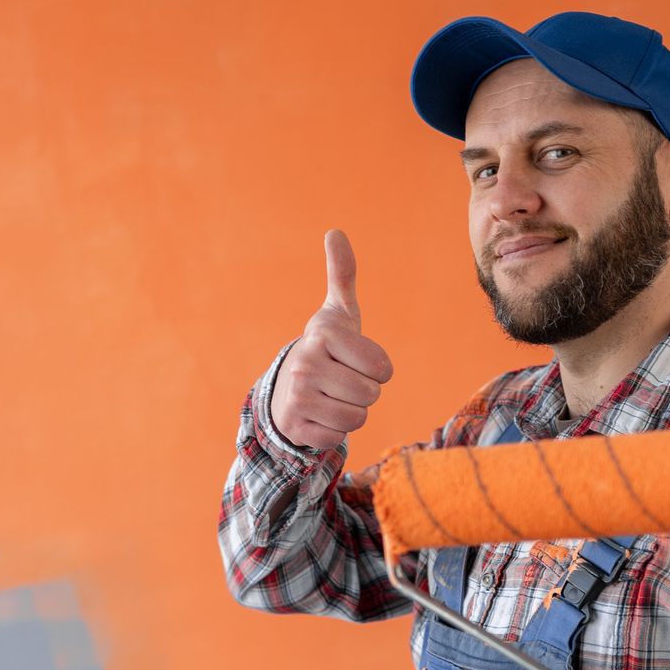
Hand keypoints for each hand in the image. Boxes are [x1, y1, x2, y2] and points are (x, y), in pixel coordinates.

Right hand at [268, 229, 395, 449]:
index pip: (382, 368)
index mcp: (322, 336)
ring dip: (352, 412)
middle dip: (365, 392)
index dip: (378, 369)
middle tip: (343, 381)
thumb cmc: (326, 349)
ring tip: (333, 398)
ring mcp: (298, 397)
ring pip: (357, 418)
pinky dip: (333, 431)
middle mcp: (306, 365)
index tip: (356, 361)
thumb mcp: (338, 314)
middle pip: (370, 394)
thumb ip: (342, 274)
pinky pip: (337, 438)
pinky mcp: (296, 427)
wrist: (287, 388)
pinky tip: (319, 415)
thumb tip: (334, 232)